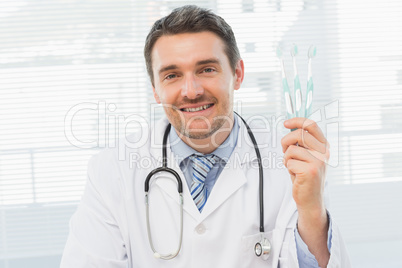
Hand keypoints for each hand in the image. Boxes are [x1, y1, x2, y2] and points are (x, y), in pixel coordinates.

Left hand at [281, 117, 329, 265]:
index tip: (286, 123)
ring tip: (292, 166)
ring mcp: (318, 161)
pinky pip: (289, 162)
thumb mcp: (306, 156)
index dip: (297, 121)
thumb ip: (302, 143)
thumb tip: (290, 126)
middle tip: (284, 150)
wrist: (311, 199)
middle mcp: (324, 152)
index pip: (311, 125)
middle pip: (299, 134)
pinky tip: (295, 175)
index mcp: (324, 146)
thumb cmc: (305, 176)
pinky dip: (288, 168)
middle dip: (286, 141)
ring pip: (292, 149)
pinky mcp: (310, 171)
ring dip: (286, 158)